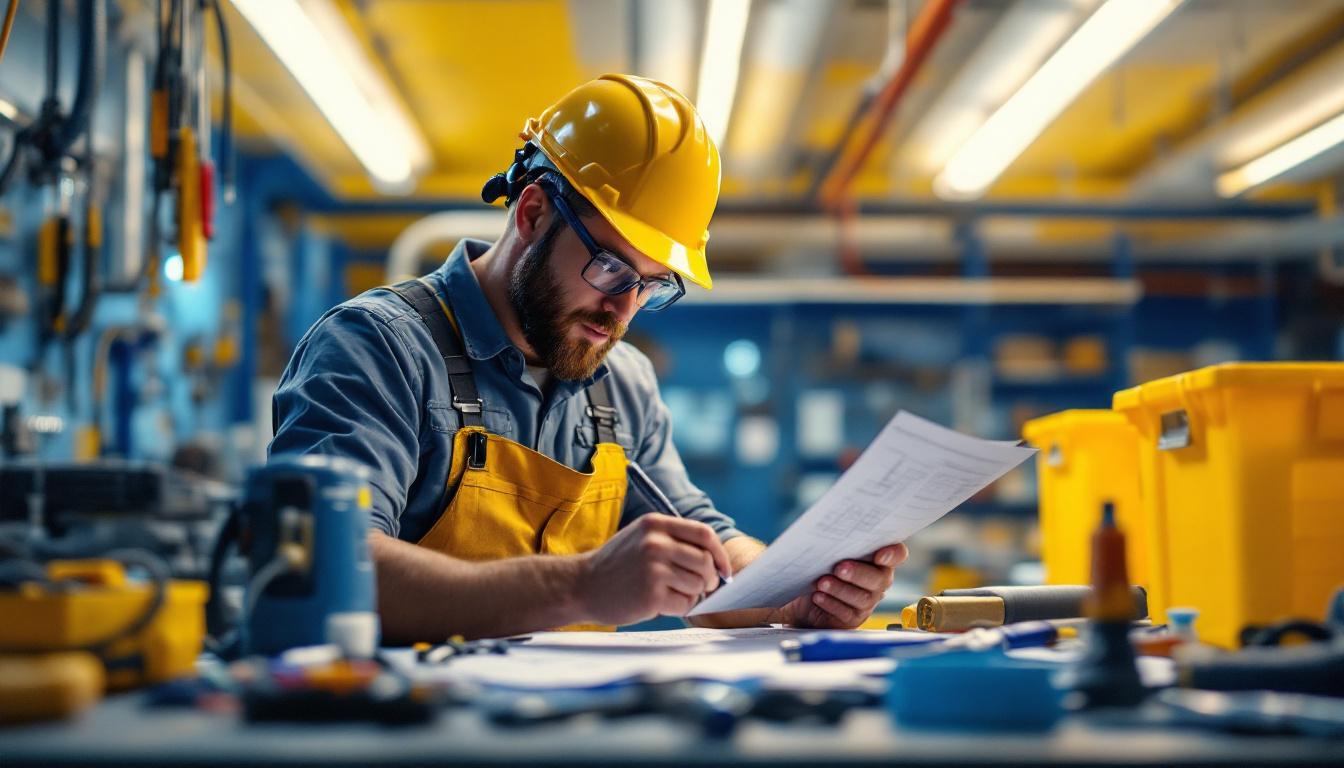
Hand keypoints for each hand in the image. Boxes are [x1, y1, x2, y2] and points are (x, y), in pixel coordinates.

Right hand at [575, 514, 732, 625]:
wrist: (581, 586)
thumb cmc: (617, 565)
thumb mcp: (642, 538)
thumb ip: (675, 541)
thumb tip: (716, 561)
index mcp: (655, 524)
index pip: (703, 533)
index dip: (719, 553)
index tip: (723, 569)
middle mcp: (655, 543)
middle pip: (705, 561)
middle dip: (709, 579)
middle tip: (701, 587)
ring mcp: (653, 568)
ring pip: (697, 585)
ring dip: (690, 594)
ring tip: (669, 592)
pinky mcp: (651, 594)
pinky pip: (684, 604)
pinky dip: (679, 607)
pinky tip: (660, 603)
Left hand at [770, 543, 907, 628]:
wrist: (804, 596)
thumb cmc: (822, 567)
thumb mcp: (830, 552)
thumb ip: (839, 544)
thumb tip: (829, 535)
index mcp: (879, 559)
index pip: (897, 554)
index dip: (893, 554)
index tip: (880, 555)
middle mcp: (878, 580)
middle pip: (879, 579)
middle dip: (858, 573)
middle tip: (839, 568)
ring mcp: (868, 601)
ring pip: (863, 598)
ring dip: (841, 589)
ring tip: (822, 582)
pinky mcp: (854, 618)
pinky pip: (847, 613)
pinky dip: (832, 604)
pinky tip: (819, 597)